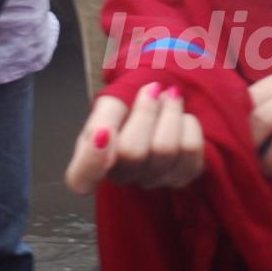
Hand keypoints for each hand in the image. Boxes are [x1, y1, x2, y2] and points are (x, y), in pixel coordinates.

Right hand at [65, 82, 204, 196]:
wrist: (160, 97)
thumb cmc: (128, 104)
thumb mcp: (108, 104)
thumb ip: (100, 119)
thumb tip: (103, 135)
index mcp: (92, 161)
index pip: (81, 180)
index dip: (91, 161)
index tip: (104, 132)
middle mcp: (120, 176)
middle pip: (131, 153)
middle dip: (146, 112)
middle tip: (151, 90)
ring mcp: (152, 180)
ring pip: (165, 150)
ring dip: (170, 112)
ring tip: (169, 96)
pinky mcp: (182, 176)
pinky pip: (190, 151)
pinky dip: (189, 125)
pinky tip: (182, 117)